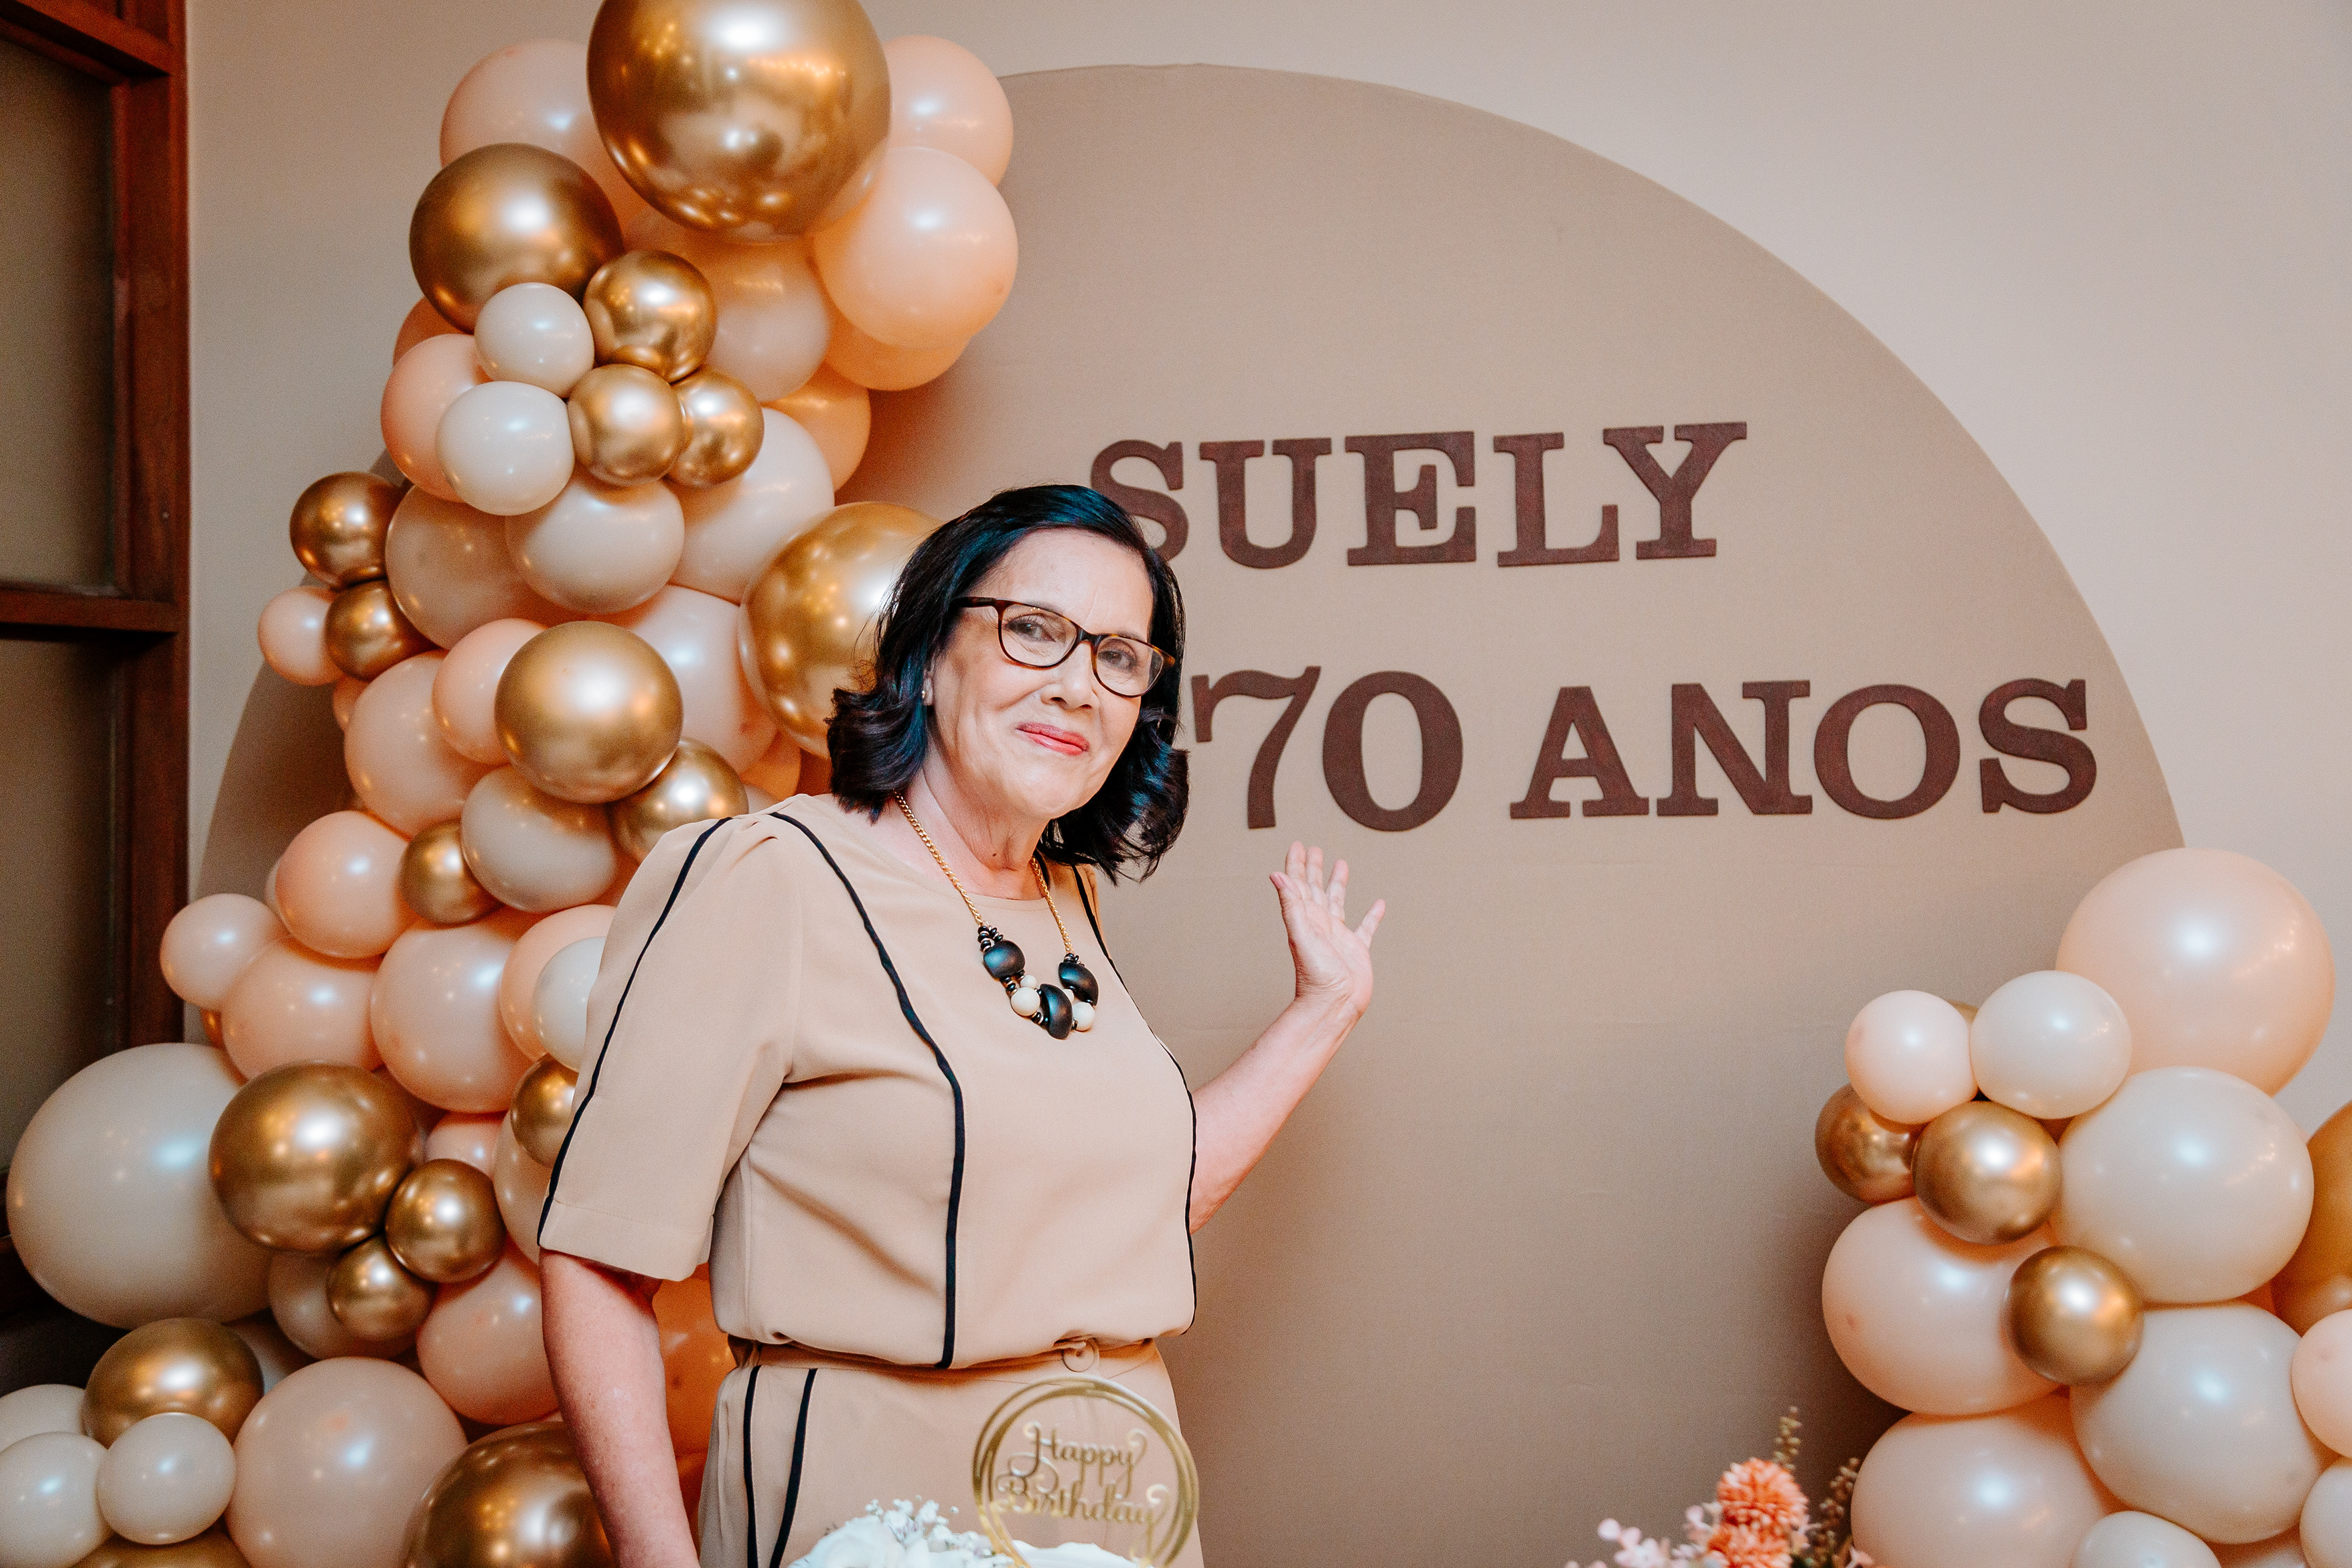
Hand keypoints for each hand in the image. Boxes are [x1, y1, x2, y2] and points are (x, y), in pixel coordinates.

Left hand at [1270, 842, 1384, 1020]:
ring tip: (1341, 864)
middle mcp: (1320, 925)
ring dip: (1338, 883)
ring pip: (1338, 903)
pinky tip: (1378, 904)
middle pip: (1316, 889)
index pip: (1299, 886)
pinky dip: (1372, 916)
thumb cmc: (1315, 977)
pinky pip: (1366, 928)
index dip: (1297, 865)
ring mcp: (1339, 937)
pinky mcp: (1357, 950)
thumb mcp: (1301, 935)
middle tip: (1314, 848)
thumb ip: (1291, 905)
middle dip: (1315, 868)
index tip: (1297, 844)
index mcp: (1306, 919)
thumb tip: (1276, 875)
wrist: (1333, 1006)